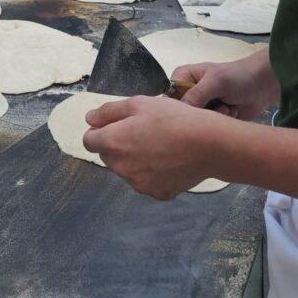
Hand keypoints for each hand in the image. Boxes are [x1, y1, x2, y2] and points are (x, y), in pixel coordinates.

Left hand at [82, 95, 228, 198]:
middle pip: (108, 156)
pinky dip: (152, 172)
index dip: (101, 130)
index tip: (118, 124)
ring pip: (127, 169)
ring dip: (134, 158)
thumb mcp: (139, 103)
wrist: (209, 144)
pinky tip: (169, 159)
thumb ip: (109, 111)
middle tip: (143, 131)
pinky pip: (146, 181)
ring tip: (159, 144)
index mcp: (113, 143)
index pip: (89, 141)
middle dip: (118, 144)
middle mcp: (121, 168)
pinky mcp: (157, 193)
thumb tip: (89, 120)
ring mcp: (139, 184)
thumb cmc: (174, 118)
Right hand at [172, 51, 277, 120]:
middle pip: (183, 114)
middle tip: (219, 106)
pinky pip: (209, 129)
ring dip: (214, 118)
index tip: (198, 110)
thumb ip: (196, 94)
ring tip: (227, 108)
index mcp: (182, 78)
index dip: (179, 108)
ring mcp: (201, 108)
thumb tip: (178, 112)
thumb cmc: (237, 76)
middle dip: (202, 114)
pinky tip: (231, 113)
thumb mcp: (216, 81)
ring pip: (197, 124)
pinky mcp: (212, 119)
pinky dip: (222, 123)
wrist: (263, 86)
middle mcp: (188, 94)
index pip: (169, 99)